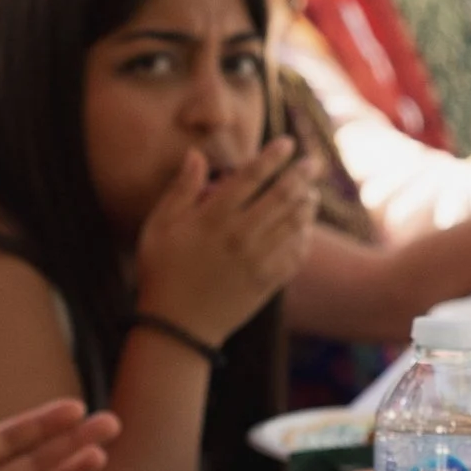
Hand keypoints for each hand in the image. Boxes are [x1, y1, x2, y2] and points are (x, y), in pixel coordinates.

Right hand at [133, 140, 320, 349]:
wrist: (176, 328)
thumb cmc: (161, 273)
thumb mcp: (158, 228)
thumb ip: (180, 190)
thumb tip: (196, 154)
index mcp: (213, 219)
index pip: (251, 177)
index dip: (272, 157)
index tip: (287, 143)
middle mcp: (240, 236)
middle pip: (282, 196)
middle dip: (301, 174)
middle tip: (313, 162)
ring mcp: (258, 261)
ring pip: (295, 222)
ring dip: (307, 202)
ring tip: (311, 191)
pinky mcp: (268, 282)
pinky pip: (297, 253)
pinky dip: (305, 236)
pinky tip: (304, 227)